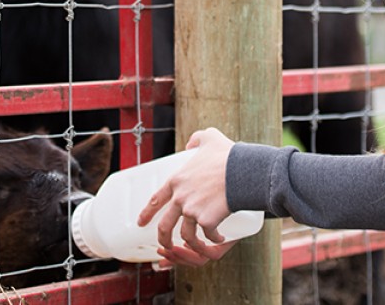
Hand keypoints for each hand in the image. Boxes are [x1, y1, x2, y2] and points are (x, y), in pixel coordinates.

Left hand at [138, 128, 236, 266]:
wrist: (243, 171)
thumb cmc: (227, 155)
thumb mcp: (209, 138)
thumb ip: (197, 139)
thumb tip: (191, 144)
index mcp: (177, 181)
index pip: (157, 199)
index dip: (147, 212)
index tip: (141, 222)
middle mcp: (181, 198)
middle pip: (165, 224)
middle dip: (163, 238)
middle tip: (165, 245)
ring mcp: (192, 211)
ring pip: (187, 235)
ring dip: (192, 244)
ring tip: (198, 246)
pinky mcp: (207, 221)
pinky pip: (208, 235)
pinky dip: (214, 239)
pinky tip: (219, 237)